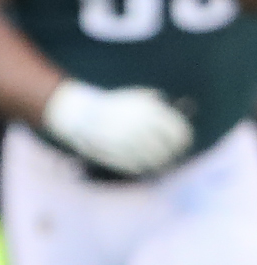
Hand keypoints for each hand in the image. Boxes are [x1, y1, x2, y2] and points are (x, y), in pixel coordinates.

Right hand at [42, 79, 192, 176]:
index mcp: (148, 111)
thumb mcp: (138, 97)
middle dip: (172, 153)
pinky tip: (143, 164)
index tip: (183, 143)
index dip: (183, 139)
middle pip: (168, 148)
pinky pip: (137, 167)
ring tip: (159, 161)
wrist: (81, 114)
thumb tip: (181, 120)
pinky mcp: (115, 155)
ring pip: (154, 160)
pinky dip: (143, 167)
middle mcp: (139, 126)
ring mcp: (127, 142)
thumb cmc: (114, 105)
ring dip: (159, 162)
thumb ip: (159, 107)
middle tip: (172, 155)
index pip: (177, 131)